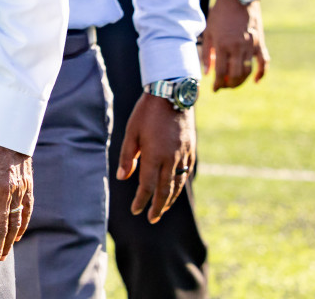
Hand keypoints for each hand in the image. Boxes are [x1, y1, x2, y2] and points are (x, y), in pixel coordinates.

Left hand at [118, 93, 194, 222]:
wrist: (171, 95)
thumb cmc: (146, 113)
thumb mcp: (131, 132)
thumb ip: (128, 157)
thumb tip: (123, 177)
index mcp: (154, 155)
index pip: (147, 186)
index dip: (141, 200)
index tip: (135, 210)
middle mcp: (171, 159)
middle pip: (165, 190)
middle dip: (158, 207)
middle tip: (151, 219)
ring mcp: (183, 155)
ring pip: (177, 184)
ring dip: (170, 199)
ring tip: (162, 209)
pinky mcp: (190, 149)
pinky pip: (186, 172)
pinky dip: (180, 185)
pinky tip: (174, 189)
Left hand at [199, 0, 269, 89]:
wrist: (238, 0)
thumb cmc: (219, 15)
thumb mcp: (208, 32)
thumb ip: (207, 53)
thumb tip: (207, 72)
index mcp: (222, 45)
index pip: (220, 71)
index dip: (217, 83)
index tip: (214, 89)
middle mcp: (237, 48)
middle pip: (236, 74)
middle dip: (229, 84)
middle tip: (224, 86)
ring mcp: (250, 46)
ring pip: (248, 71)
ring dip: (242, 80)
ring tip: (234, 83)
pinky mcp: (260, 44)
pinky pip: (264, 62)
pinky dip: (262, 73)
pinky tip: (257, 81)